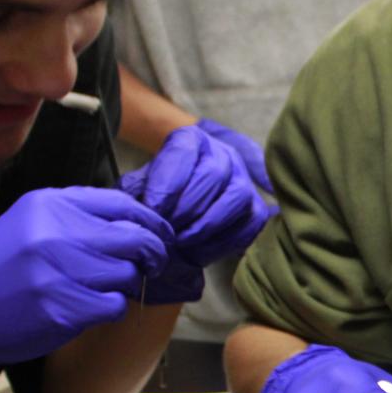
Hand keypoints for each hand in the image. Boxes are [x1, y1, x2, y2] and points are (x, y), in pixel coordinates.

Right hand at [0, 187, 169, 392]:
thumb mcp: (30, 222)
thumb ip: (77, 215)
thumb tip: (135, 220)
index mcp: (50, 205)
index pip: (122, 205)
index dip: (152, 222)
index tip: (161, 235)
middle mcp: (55, 233)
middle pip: (135, 238)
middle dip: (153, 253)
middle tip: (153, 263)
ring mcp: (57, 272)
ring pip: (127, 274)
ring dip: (127, 284)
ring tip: (106, 288)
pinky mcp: (60, 308)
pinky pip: (114, 305)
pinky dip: (112, 308)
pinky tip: (93, 307)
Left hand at [118, 119, 275, 302]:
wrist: (180, 205)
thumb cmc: (157, 193)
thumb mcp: (140, 185)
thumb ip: (134, 193)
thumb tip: (139, 215)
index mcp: (191, 139)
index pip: (182, 152)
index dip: (166, 184)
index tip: (152, 211)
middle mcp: (223, 154)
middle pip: (213, 174)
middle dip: (186, 208)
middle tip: (166, 231)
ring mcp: (244, 181)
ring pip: (236, 197)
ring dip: (205, 225)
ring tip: (181, 243)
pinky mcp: (256, 209)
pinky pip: (250, 224)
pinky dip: (223, 243)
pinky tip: (198, 253)